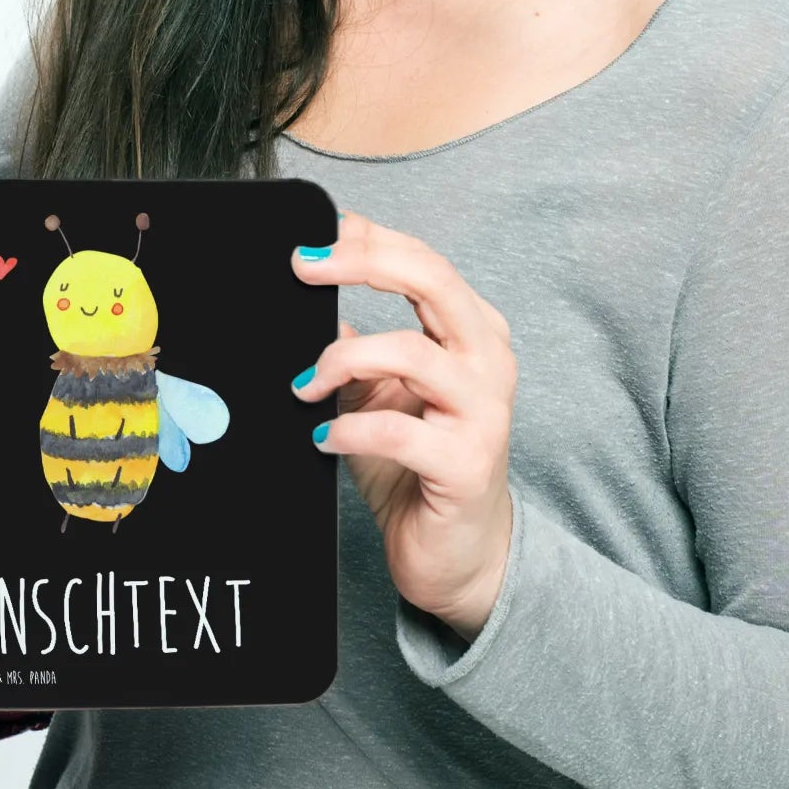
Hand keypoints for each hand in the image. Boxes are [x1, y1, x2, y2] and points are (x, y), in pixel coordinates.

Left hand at [289, 211, 516, 638]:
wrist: (456, 552)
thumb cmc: (414, 464)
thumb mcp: (375, 391)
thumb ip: (352, 345)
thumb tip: (300, 298)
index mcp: (470, 332)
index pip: (423, 262)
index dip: (368, 239)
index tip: (313, 236)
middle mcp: (487, 361)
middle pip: (432, 281)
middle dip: (363, 263)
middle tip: (303, 267)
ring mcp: (483, 412)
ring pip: (410, 352)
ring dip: (340, 359)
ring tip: (304, 386)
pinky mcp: (467, 465)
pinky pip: (399, 431)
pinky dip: (348, 428)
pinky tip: (322, 437)